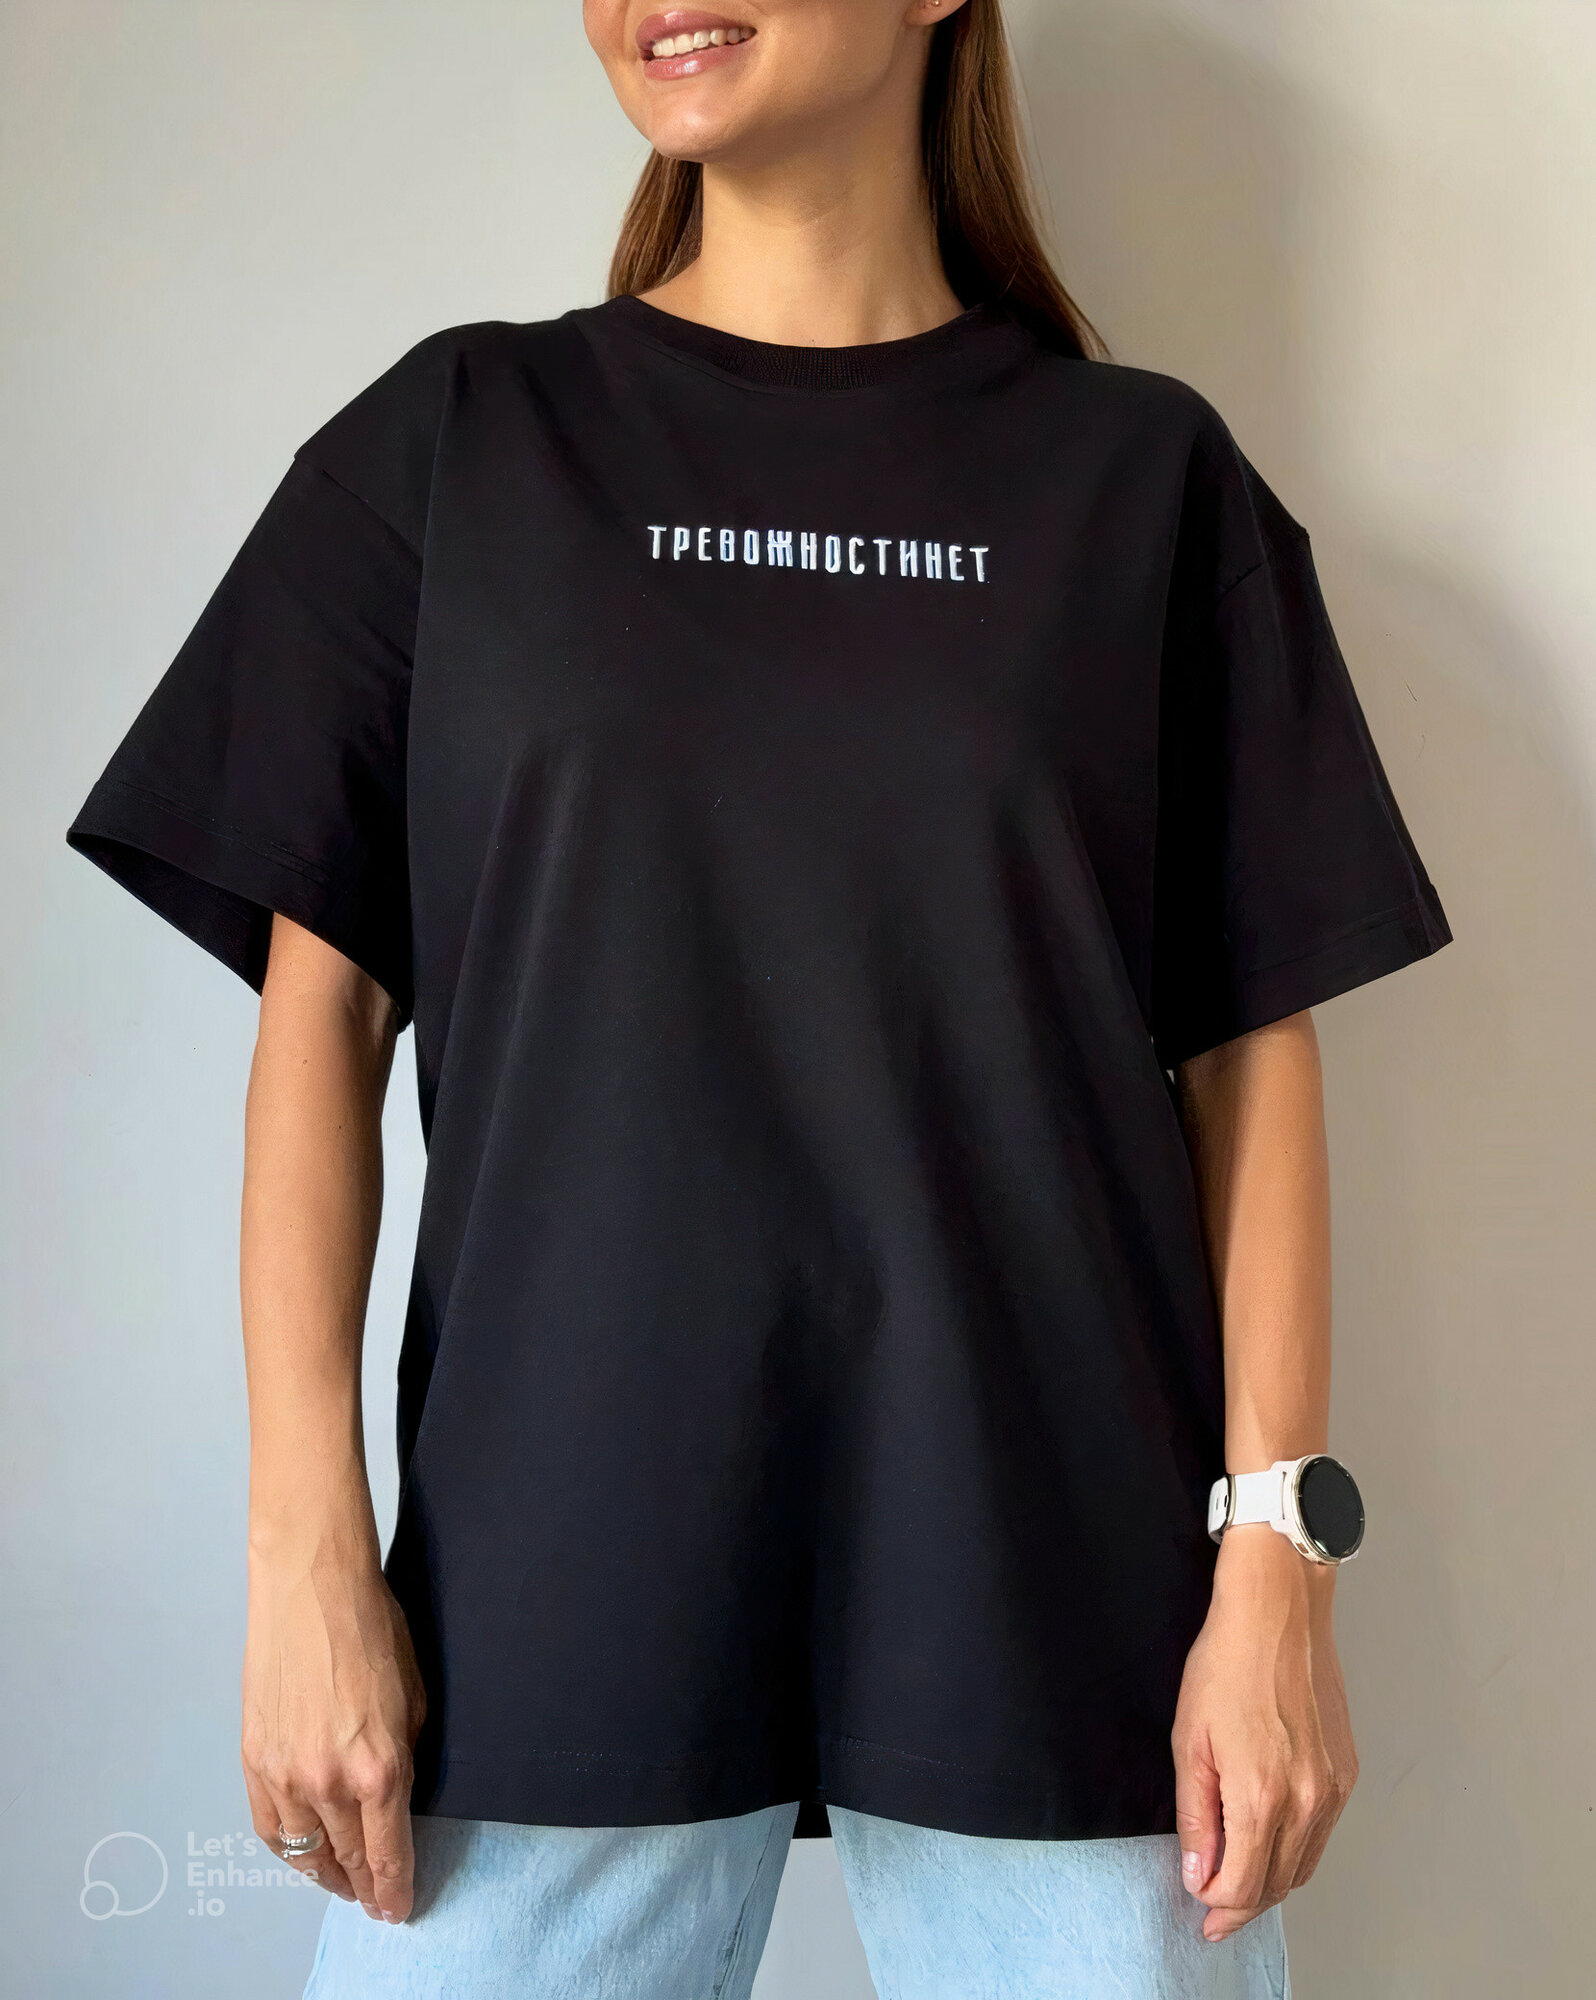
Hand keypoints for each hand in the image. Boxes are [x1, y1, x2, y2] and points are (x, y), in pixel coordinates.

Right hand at [241, 1512, 426, 1922]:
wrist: (312, 1589)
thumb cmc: (373, 1629)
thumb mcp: (414, 1698)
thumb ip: (404, 1755)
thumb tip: (395, 1793)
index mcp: (380, 1768)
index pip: (389, 1852)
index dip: (395, 1889)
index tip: (399, 1908)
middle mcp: (330, 1783)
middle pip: (349, 1857)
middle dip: (365, 1886)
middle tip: (376, 1901)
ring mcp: (286, 1775)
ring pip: (305, 1852)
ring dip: (326, 1875)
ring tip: (343, 1884)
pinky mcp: (254, 1761)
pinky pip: (269, 1827)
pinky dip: (288, 1848)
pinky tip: (303, 1853)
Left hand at [1171, 1525, 1357, 1942]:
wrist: (1276, 1616)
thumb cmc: (1225, 1668)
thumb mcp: (1189, 1742)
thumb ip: (1196, 1817)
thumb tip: (1199, 1873)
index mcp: (1262, 1798)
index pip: (1243, 1886)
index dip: (1215, 1903)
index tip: (1197, 1905)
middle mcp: (1307, 1803)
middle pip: (1277, 1885)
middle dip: (1242, 1905)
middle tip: (1214, 1914)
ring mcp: (1333, 1789)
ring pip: (1304, 1866)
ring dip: (1271, 1884)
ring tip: (1238, 1886)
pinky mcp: (1346, 1773)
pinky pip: (1321, 1835)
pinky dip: (1295, 1852)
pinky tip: (1270, 1845)